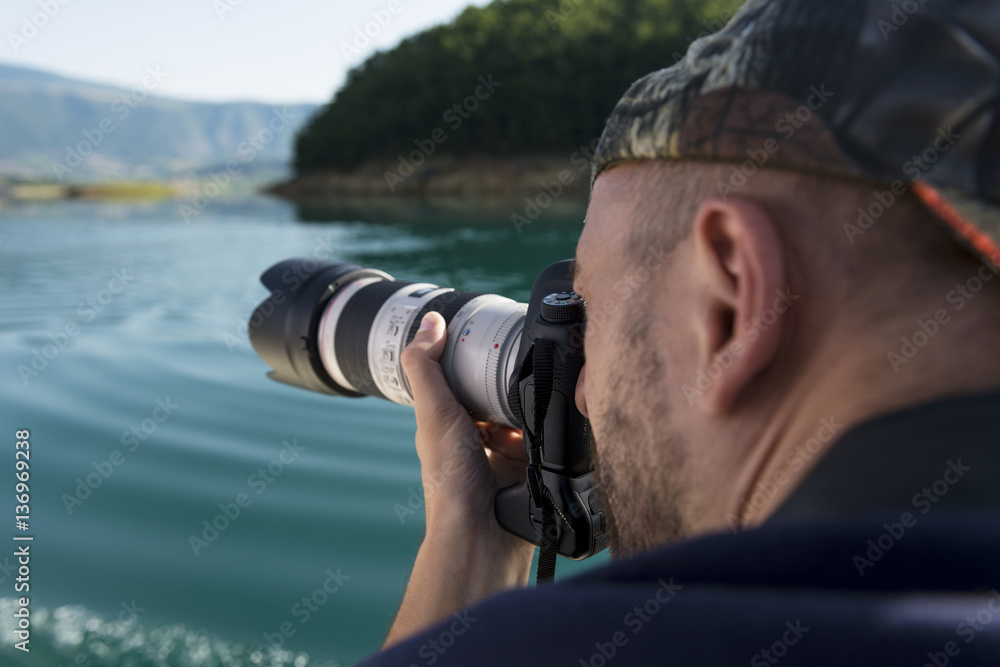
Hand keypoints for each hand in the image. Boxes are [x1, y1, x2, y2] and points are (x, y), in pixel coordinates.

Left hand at [384, 311, 534, 646]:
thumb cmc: (450, 480)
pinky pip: (543, 435)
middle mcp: (473, 437)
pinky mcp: (530, 466)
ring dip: (528, 400)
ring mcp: (503, 453)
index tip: (490, 330)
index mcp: (446, 422)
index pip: (460, 377)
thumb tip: (430, 320)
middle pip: (493, 393)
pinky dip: (545, 425)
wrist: (483, 534)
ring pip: (521, 412)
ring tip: (538, 379)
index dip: (472, 355)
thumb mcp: (434, 414)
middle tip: (522, 351)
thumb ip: (426, 368)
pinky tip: (550, 415)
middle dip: (506, 377)